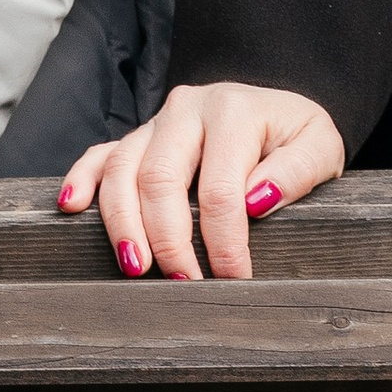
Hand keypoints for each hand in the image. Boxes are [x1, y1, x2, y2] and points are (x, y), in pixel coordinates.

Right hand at [60, 81, 345, 280]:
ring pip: (122, 169)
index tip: (233, 281)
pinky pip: (100, 153)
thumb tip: (257, 201)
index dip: (223, 242)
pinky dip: (82, 178)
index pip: (221, 188)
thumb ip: (297, 170)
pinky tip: (71, 206)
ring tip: (135, 267)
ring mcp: (157, 121)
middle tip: (183, 283)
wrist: (277, 110)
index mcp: (235, 111)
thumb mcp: (320, 145)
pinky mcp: (139, 136)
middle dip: (168, 239)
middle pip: (160, 178)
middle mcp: (189, 108)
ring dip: (123, 222)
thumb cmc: (296, 136)